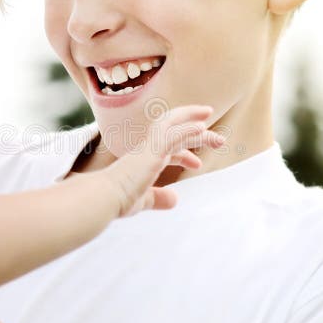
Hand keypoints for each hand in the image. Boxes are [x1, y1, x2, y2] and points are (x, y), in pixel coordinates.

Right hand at [104, 104, 224, 215]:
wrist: (103, 198)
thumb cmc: (117, 200)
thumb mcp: (143, 200)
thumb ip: (158, 198)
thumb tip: (174, 200)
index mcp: (142, 159)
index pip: (166, 149)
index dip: (183, 154)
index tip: (197, 163)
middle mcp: (146, 149)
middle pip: (174, 134)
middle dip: (196, 135)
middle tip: (218, 140)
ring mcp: (148, 147)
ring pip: (174, 127)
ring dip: (194, 122)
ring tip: (212, 122)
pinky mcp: (152, 149)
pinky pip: (173, 133)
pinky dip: (187, 128)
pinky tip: (202, 127)